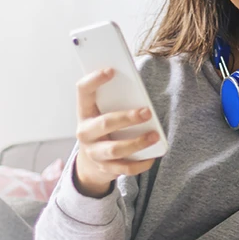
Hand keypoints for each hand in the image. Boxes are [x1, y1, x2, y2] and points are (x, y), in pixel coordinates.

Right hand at [74, 68, 159, 196]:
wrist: (90, 163)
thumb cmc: (103, 130)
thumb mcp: (102, 113)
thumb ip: (115, 102)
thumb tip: (140, 93)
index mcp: (84, 113)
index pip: (83, 92)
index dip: (94, 80)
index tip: (111, 70)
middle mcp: (85, 133)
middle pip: (105, 123)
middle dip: (127, 118)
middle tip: (147, 112)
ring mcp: (94, 152)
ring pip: (115, 149)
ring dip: (137, 142)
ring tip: (154, 136)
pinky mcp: (105, 169)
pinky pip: (125, 168)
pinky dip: (141, 163)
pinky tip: (152, 157)